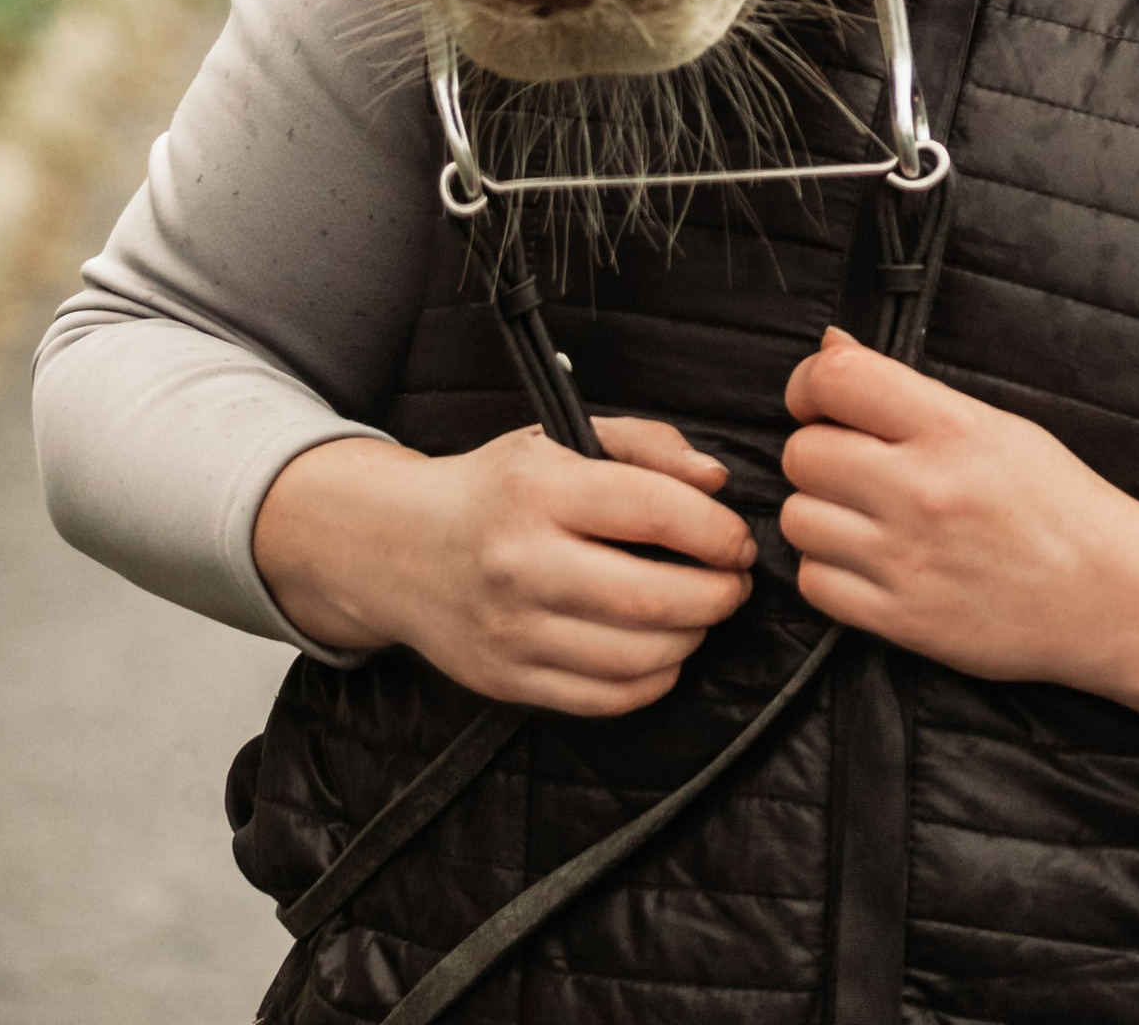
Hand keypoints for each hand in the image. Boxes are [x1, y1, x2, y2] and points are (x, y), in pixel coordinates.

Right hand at [252, 415, 756, 715]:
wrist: (398, 549)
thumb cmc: (498, 490)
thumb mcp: (563, 440)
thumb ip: (648, 446)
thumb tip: (716, 483)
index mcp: (540, 489)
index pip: (655, 512)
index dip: (718, 531)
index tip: (739, 541)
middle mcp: (522, 563)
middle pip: (654, 597)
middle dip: (718, 595)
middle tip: (735, 585)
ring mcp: (512, 631)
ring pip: (636, 657)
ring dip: (692, 639)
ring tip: (701, 614)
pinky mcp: (506, 681)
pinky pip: (604, 699)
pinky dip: (652, 681)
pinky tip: (662, 652)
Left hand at [780, 330, 1138, 758]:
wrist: (1112, 596)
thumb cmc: (1060, 502)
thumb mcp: (997, 426)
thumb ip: (907, 389)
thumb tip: (831, 347)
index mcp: (953, 429)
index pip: (835, 381)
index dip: (809, 384)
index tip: (820, 401)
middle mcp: (923, 490)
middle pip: (803, 453)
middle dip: (819, 453)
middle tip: (853, 466)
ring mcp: (908, 559)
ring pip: (798, 520)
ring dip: (820, 515)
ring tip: (861, 517)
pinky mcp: (903, 620)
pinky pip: (814, 585)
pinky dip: (828, 572)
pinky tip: (866, 562)